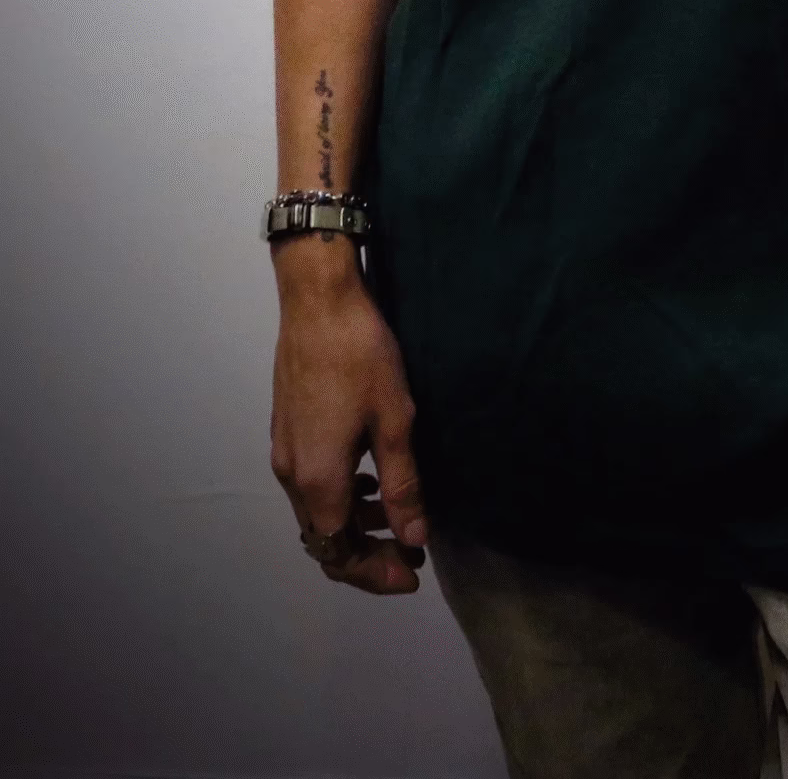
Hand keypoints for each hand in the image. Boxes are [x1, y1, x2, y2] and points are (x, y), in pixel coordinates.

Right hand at [268, 242, 427, 594]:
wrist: (318, 302)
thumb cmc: (361, 357)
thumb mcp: (396, 422)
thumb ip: (403, 486)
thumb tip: (413, 538)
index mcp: (317, 481)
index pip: (338, 553)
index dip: (374, 573)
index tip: (411, 574)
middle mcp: (291, 475)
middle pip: (323, 538)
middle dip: (366, 554)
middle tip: (409, 552)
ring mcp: (284, 452)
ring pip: (316, 511)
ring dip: (354, 522)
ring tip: (397, 515)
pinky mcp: (287, 430)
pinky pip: (311, 484)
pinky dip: (341, 494)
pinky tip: (371, 475)